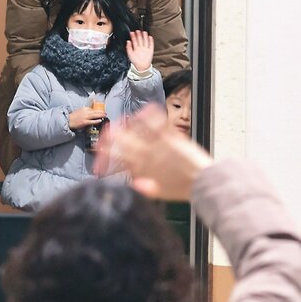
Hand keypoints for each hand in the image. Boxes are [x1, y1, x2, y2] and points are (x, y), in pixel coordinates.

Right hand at [69, 106, 106, 130]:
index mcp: (84, 108)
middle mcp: (85, 112)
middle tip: (105, 113)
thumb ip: (86, 110)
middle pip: (95, 111)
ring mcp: (85, 117)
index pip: (93, 108)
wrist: (69, 121)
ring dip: (101, 115)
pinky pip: (92, 121)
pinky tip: (100, 120)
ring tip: (105, 115)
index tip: (101, 111)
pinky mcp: (85, 122)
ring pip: (95, 115)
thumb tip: (91, 110)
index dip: (98, 110)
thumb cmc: (74, 117)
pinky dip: (96, 120)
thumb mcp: (80, 110)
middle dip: (101, 112)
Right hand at [94, 104, 211, 199]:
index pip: (115, 157)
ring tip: (121, 121)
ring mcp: (156, 143)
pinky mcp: (169, 136)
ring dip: (125, 124)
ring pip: (134, 129)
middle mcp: (145, 153)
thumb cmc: (181, 188)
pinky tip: (146, 109)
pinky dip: (149, 113)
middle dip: (109, 135)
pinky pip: (156, 121)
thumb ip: (144, 187)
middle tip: (106, 132)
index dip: (104, 154)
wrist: (201, 182)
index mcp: (140, 167)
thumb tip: (133, 182)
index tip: (100, 151)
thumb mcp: (158, 192)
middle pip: (120, 140)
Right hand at [126, 30, 153, 71]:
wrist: (142, 67)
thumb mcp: (130, 55)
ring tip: (144, 32)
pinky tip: (150, 37)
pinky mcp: (151, 50)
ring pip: (145, 41)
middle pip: (140, 40)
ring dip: (145, 36)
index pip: (134, 41)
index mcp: (136, 49)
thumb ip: (128, 48)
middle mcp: (141, 48)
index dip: (133, 36)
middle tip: (137, 30)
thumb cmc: (136, 61)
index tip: (132, 32)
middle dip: (138, 34)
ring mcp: (146, 49)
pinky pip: (151, 44)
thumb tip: (128, 41)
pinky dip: (151, 40)